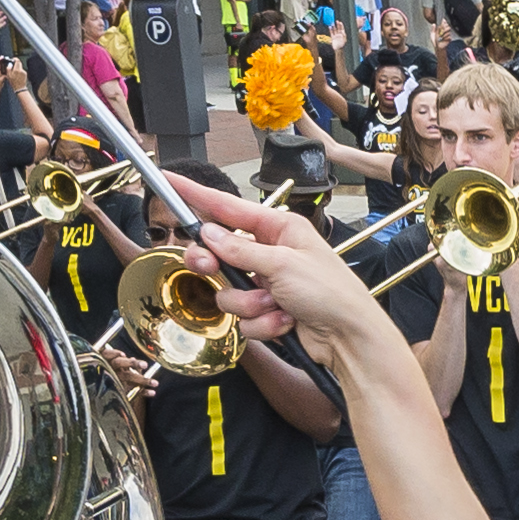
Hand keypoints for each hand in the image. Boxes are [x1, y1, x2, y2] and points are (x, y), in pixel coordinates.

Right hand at [179, 186, 397, 371]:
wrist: (349, 338)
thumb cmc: (332, 293)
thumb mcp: (283, 264)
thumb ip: (240, 250)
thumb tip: (209, 234)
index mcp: (279, 228)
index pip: (227, 207)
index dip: (196, 195)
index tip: (170, 181)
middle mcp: (270, 253)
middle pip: (219, 253)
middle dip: (216, 268)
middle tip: (210, 269)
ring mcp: (268, 284)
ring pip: (230, 292)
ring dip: (250, 304)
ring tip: (278, 306)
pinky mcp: (268, 311)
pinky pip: (245, 317)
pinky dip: (263, 324)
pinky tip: (286, 323)